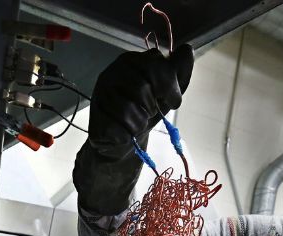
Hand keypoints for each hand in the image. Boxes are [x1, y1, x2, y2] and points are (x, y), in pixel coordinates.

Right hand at [74, 44, 192, 215]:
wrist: (124, 138)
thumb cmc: (144, 111)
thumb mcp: (167, 90)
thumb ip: (177, 71)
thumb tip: (187, 50)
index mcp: (132, 61)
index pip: (156, 66)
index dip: (170, 87)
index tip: (174, 101)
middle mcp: (113, 72)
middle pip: (142, 88)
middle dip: (152, 106)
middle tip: (150, 111)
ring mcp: (101, 93)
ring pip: (129, 109)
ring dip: (140, 122)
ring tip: (136, 121)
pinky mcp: (96, 115)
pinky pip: (119, 126)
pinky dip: (127, 133)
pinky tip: (123, 130)